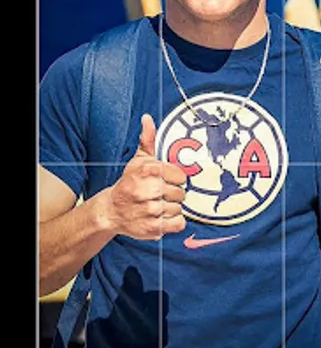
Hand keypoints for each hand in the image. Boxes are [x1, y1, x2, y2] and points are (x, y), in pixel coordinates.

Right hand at [106, 114, 186, 239]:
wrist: (112, 210)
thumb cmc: (129, 183)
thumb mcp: (138, 160)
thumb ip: (147, 139)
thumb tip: (147, 119)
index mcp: (148, 171)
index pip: (180, 176)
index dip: (174, 178)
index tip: (164, 180)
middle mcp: (148, 190)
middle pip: (181, 193)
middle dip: (172, 194)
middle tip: (158, 194)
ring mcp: (150, 211)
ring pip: (179, 208)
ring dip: (171, 208)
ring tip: (156, 205)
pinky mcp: (153, 228)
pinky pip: (179, 223)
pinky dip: (173, 222)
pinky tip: (161, 217)